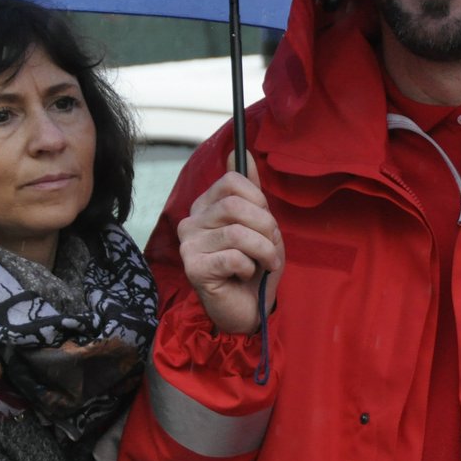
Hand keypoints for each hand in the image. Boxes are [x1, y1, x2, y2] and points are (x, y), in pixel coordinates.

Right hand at [177, 152, 284, 333]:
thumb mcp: (260, 224)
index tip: (266, 222)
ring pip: (237, 233)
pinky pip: (233, 257)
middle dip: (266, 227)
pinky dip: (250, 266)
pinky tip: (246, 275)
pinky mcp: (193, 268)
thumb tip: (241, 151)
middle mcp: (190, 222)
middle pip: (235, 206)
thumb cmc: (254, 266)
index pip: (231, 182)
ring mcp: (188, 245)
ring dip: (263, 250)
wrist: (248, 308)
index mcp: (205, 206)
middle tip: (272, 247)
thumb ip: (250, 190)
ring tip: (266, 263)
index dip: (258, 199)